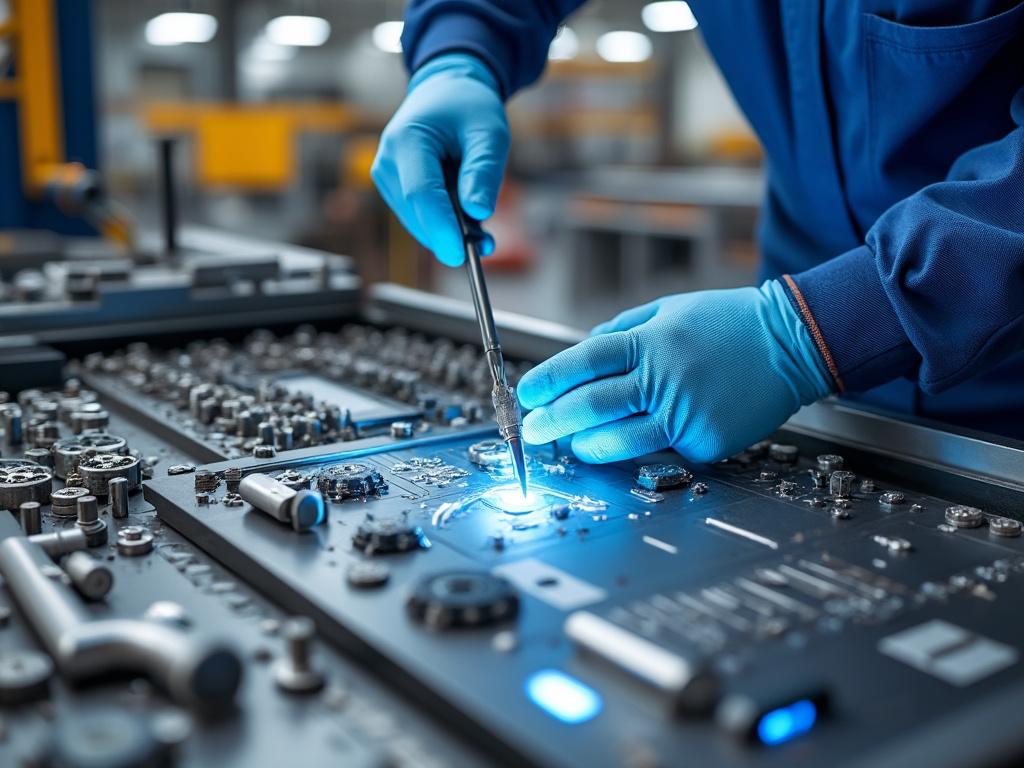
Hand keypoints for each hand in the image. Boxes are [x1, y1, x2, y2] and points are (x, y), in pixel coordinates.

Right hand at [372, 53, 508, 266]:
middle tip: (489, 241)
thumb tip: (478, 212)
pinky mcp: (394, 191)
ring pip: (418, 222)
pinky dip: (443, 224)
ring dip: (450, 230)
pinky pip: (419, 219)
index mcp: (407, 140)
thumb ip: (484, 171)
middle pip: (417, 213)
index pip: (420, 193)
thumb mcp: (489, 132)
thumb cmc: (467, 108)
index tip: (460, 255)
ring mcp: (385, 178)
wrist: (445, 92)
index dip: (440, 227)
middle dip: (451, 234)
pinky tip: (464, 213)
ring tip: (480, 215)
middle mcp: (387, 161)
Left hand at [518, 281, 834, 463]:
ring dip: (585, 446)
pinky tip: (627, 446)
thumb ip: (623, 330)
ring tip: (571, 446)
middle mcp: (663, 378)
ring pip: (618, 440)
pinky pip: (660, 452)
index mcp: (649, 342)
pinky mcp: (704, 442)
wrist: (793, 344)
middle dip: (553, 421)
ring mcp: (684, 414)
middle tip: (532, 431)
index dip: (549, 380)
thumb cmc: (730, 325)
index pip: (583, 362)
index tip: (528, 394)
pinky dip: (637, 450)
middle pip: (591, 405)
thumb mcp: (670, 310)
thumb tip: (584, 351)